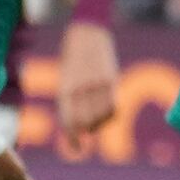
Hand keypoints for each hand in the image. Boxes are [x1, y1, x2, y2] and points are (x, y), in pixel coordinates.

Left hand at [54, 19, 122, 149]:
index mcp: (64, 89)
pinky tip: (107, 114)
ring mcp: (96, 84)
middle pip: (85, 123)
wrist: (87, 31)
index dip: (72, 139)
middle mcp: (80, 88)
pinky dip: (111, 115)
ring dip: (99, 124)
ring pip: (102, 117)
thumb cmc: (72, 55)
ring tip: (96, 120)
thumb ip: (71, 99)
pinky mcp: (111, 79)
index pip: (68, 122)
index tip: (76, 149)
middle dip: (86, 132)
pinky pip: (114, 106)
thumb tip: (80, 125)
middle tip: (87, 132)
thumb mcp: (65, 78)